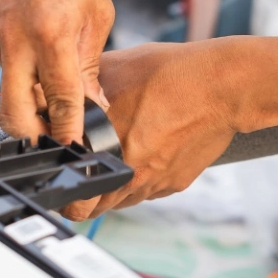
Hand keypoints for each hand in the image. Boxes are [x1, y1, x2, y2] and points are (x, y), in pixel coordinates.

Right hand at [0, 0, 113, 142]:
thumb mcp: (96, 11)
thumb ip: (91, 62)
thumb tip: (91, 102)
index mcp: (51, 35)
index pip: (61, 101)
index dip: (70, 132)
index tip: (78, 151)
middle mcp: (16, 41)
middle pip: (13, 115)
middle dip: (32, 137)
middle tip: (54, 141)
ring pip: (8, 92)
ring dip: (29, 104)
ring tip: (56, 102)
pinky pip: (5, 68)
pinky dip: (23, 76)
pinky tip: (42, 65)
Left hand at [61, 41, 241, 219]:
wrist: (223, 86)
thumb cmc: (171, 75)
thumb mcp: (113, 70)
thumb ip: (80, 87)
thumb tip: (54, 89)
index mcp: (107, 151)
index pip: (75, 195)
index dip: (64, 189)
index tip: (62, 179)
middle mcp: (130, 175)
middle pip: (95, 207)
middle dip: (84, 195)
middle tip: (81, 175)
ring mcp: (154, 183)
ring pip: (121, 201)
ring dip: (111, 189)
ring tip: (111, 162)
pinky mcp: (175, 183)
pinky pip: (147, 191)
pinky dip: (139, 180)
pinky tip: (141, 154)